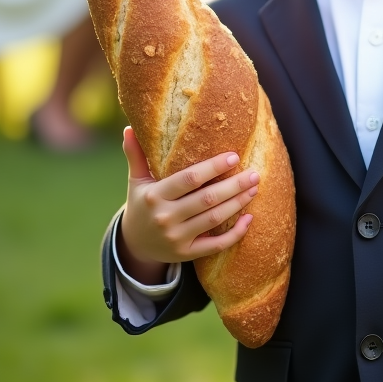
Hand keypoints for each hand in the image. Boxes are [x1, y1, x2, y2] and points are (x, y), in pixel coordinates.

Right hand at [117, 127, 258, 284]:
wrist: (135, 244)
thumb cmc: (142, 203)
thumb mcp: (136, 181)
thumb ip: (135, 155)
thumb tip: (128, 128)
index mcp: (155, 195)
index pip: (189, 179)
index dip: (213, 168)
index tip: (234, 156)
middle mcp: (165, 217)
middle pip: (207, 199)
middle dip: (234, 186)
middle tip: (254, 173)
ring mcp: (176, 238)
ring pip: (214, 219)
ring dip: (238, 203)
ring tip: (254, 188)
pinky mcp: (186, 253)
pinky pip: (215, 245)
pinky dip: (235, 234)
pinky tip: (249, 218)